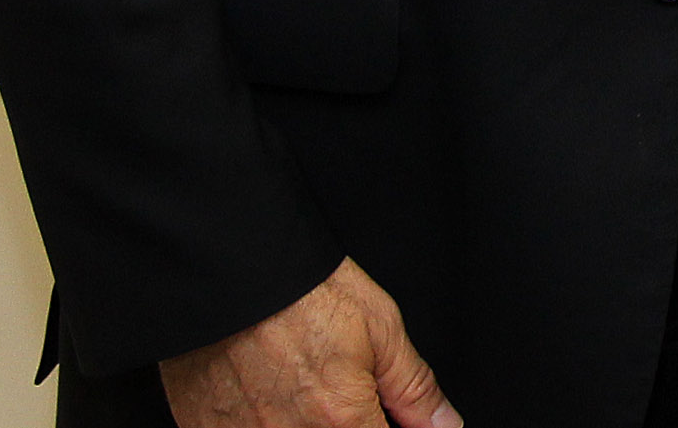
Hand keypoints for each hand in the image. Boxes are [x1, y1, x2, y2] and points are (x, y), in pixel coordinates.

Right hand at [158, 259, 456, 427]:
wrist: (232, 267)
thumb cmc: (304, 290)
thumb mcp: (381, 329)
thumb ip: (414, 389)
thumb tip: (445, 425)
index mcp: (341, 421)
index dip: (388, 427)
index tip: (380, 412)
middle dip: (344, 420)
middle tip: (333, 388)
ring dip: (303, 419)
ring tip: (297, 384)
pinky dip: (260, 421)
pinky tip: (264, 394)